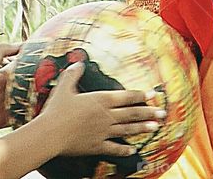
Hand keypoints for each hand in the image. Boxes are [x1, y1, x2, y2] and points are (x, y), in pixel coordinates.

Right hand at [37, 61, 165, 158]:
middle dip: (149, 112)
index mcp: (100, 100)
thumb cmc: (56, 109)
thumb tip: (78, 61)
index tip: (154, 94)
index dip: (141, 95)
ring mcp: (103, 132)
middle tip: (162, 113)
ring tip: (155, 128)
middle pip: (132, 113)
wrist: (50, 134)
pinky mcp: (97, 146)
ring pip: (127, 130)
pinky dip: (125, 149)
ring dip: (142, 128)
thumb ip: (73, 73)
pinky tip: (133, 150)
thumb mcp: (64, 86)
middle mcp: (106, 116)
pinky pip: (114, 148)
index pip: (126, 96)